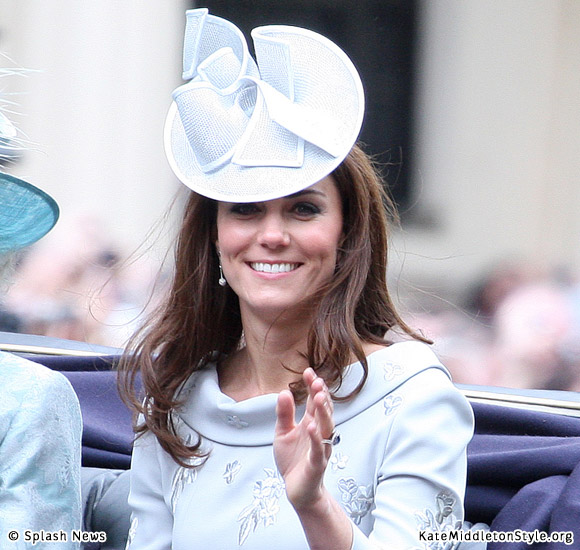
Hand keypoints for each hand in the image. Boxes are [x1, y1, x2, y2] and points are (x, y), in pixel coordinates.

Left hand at [274, 368, 334, 510]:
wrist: (296, 489)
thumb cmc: (293, 459)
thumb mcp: (283, 432)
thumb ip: (284, 413)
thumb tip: (283, 392)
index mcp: (311, 422)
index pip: (315, 400)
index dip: (313, 386)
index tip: (308, 371)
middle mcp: (319, 432)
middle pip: (324, 410)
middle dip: (321, 395)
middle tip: (317, 381)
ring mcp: (321, 447)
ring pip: (326, 427)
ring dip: (324, 412)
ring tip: (319, 397)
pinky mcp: (317, 463)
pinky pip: (318, 449)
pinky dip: (316, 438)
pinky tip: (311, 426)